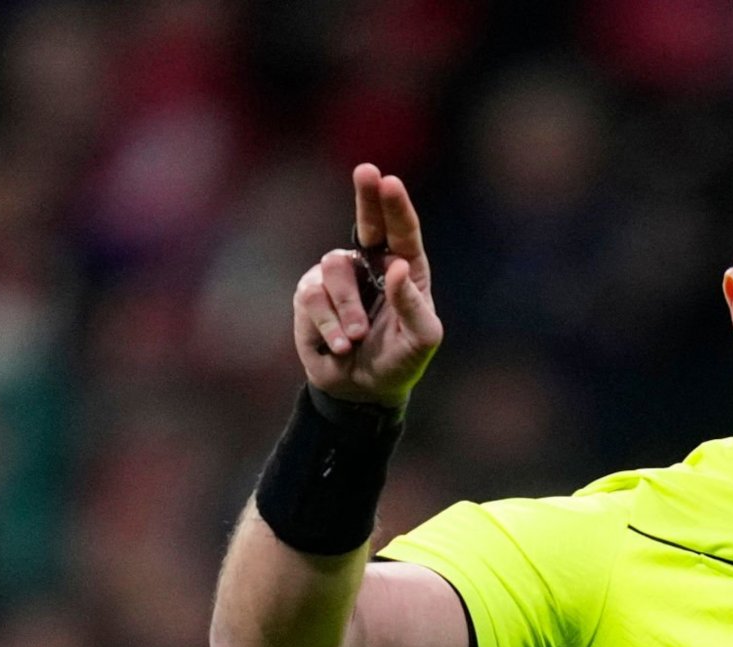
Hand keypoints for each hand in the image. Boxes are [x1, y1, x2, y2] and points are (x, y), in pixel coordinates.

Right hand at [293, 164, 442, 407]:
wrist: (363, 390)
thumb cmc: (400, 360)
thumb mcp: (421, 340)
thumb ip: (414, 305)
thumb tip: (395, 267)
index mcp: (405, 270)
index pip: (403, 232)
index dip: (395, 206)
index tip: (388, 181)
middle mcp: (371, 265)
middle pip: (367, 222)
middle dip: (366, 196)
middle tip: (366, 171)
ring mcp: (338, 277)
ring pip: (335, 268)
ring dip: (349, 308)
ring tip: (357, 338)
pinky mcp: (310, 295)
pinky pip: (314, 298)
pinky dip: (329, 325)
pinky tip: (340, 345)